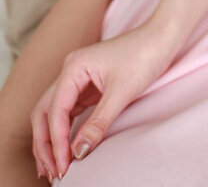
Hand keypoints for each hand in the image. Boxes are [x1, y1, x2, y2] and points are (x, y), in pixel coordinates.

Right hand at [31, 23, 173, 179]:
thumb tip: (78, 153)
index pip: (55, 110)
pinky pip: (70, 111)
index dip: (56, 141)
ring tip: (53, 166)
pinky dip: (65, 130)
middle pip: (45, 111)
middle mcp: (70, 70)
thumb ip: (98, 123)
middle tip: (51, 171)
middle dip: (45, 142)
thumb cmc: (143, 56)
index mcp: (74, 67)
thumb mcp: (122, 92)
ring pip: (54, 112)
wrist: (161, 37)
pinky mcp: (88, 85)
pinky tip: (67, 148)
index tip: (63, 165)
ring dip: (51, 138)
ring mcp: (78, 77)